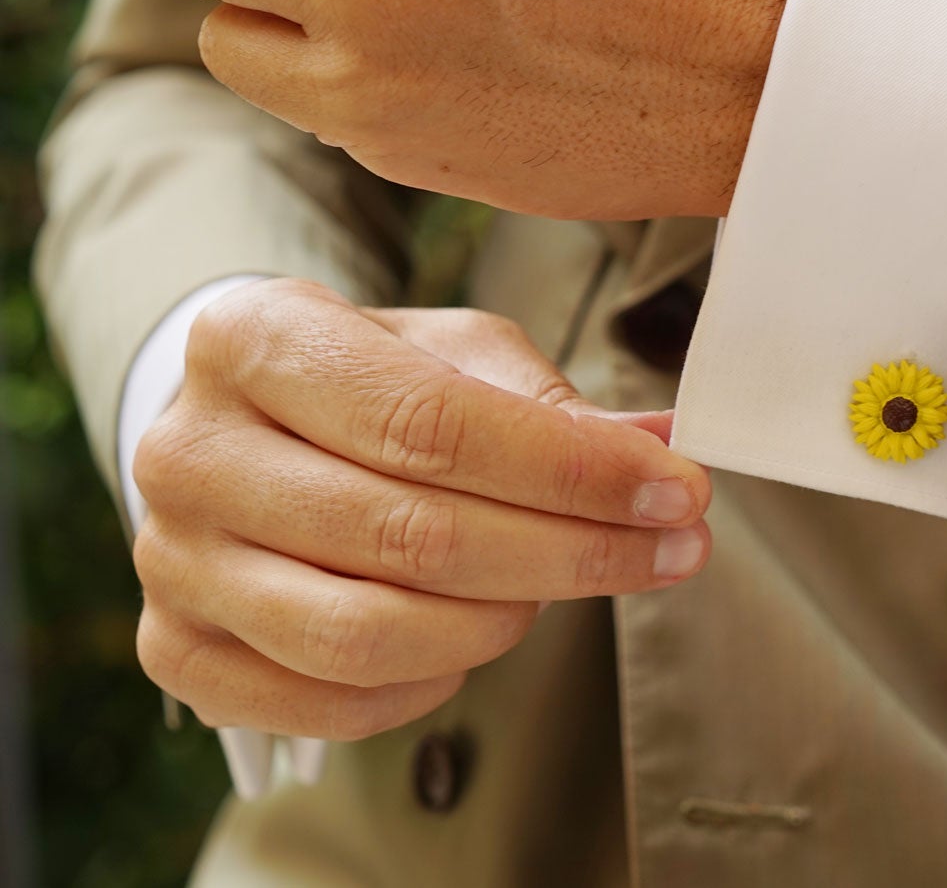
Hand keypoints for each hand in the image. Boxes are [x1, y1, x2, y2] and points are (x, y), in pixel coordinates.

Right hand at [130, 278, 711, 740]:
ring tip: (566, 586)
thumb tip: (669, 446)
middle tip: (673, 547)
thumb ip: (556, 404)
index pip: (433, 423)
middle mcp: (189, 450)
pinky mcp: (177, 650)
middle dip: (573, 551)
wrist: (247, 429)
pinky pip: (331, 703)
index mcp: (255, 338)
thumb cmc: (370, 382)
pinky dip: (433, 680)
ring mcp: (173, 559)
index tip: (677, 490)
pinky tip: (482, 632)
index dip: (571, 471)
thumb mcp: (458, 353)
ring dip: (506, 620)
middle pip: (411, 534)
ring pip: (369, 633)